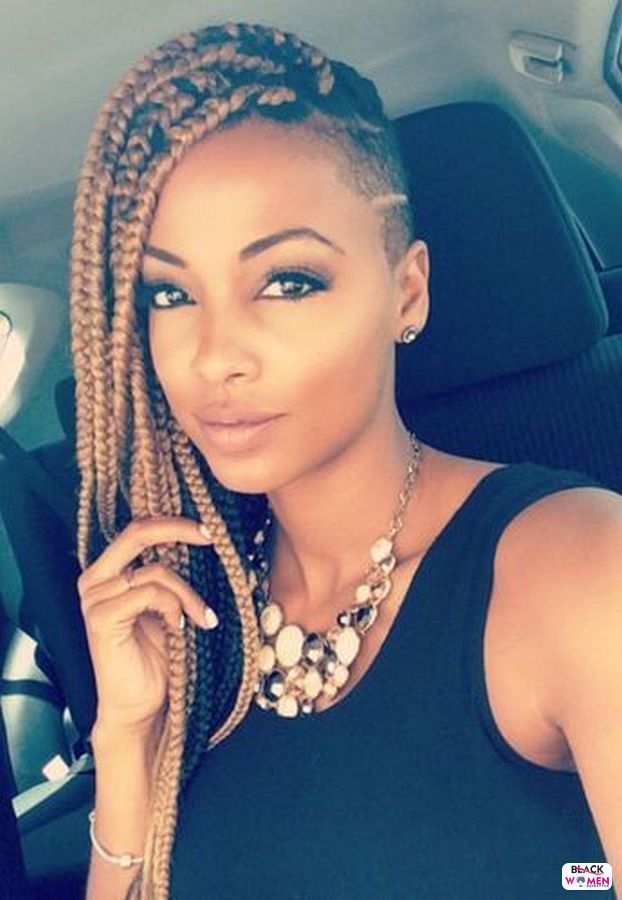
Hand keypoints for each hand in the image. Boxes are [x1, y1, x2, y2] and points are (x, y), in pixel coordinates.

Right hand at [78, 516, 216, 735]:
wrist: (141, 706)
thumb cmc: (157, 659)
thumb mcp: (169, 607)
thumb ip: (170, 577)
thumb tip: (202, 541)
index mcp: (109, 572)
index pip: (138, 529)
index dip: (173, 522)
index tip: (208, 529)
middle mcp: (95, 579)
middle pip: (137, 532)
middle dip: (178, 529)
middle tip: (211, 537)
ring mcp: (95, 598)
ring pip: (156, 571)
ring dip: (188, 594)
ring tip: (203, 618)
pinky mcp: (100, 618)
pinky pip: (149, 593)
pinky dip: (173, 607)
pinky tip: (179, 627)